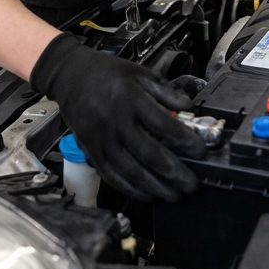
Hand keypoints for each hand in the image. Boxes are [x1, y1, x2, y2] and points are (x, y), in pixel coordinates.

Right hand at [29, 33, 206, 201]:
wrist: (68, 75)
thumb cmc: (106, 73)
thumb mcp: (138, 72)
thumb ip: (165, 91)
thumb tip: (189, 108)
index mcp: (129, 98)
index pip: (162, 124)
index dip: (184, 140)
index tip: (201, 151)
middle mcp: (114, 121)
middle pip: (147, 153)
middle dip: (173, 173)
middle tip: (191, 185)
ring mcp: (100, 138)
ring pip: (129, 170)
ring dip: (154, 187)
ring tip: (174, 195)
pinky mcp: (90, 150)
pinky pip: (111, 175)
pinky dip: (130, 189)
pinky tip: (147, 194)